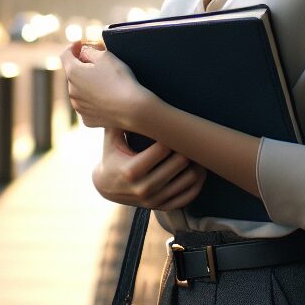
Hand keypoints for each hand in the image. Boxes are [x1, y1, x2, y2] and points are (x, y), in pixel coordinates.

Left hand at [62, 43, 157, 132]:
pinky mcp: (87, 120)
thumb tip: (83, 52)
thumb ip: (89, 51)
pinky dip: (94, 100)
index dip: (73, 47)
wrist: (132, 109)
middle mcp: (71, 91)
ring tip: (106, 82)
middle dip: (82, 67)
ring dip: (87, 84)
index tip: (81, 44)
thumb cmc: (119, 80)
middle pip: (73, 74)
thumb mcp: (105, 56)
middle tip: (99, 63)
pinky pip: (88, 106)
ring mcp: (78, 107)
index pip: (65, 55)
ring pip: (80, 91)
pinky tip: (107, 98)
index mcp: (73, 73)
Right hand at [91, 126, 206, 209]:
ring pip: (186, 181)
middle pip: (177, 164)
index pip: (162, 150)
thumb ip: (119, 120)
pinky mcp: (160, 207)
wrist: (106, 187)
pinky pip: (187, 197)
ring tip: (197, 152)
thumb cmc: (112, 155)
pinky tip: (198, 171)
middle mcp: (142, 188)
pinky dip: (196, 185)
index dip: (171, 136)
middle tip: (191, 138)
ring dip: (196, 165)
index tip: (176, 128)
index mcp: (130, 170)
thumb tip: (128, 97)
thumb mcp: (111, 139)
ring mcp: (153, 200)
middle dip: (186, 149)